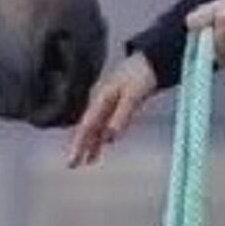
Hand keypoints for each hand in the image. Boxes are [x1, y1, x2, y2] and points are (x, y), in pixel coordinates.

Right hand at [68, 52, 157, 168]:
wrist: (152, 59)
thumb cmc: (142, 74)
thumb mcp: (133, 95)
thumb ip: (121, 116)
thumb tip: (109, 138)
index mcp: (101, 98)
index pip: (87, 126)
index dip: (78, 144)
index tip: (72, 160)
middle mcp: (102, 101)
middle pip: (88, 127)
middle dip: (80, 146)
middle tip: (73, 165)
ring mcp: (109, 102)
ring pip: (97, 126)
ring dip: (92, 143)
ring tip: (87, 161)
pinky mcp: (118, 103)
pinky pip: (106, 122)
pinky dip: (103, 135)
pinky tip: (103, 144)